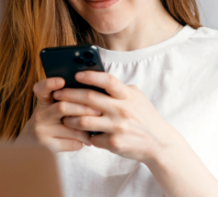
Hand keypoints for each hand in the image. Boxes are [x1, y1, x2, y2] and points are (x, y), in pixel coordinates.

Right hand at [15, 77, 102, 152]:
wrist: (35, 147)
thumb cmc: (54, 123)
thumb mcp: (54, 109)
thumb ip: (68, 101)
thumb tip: (94, 94)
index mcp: (43, 102)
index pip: (41, 89)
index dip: (49, 84)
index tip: (61, 81)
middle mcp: (40, 115)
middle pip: (63, 107)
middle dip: (84, 109)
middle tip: (99, 111)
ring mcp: (42, 132)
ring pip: (72, 128)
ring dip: (87, 128)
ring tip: (97, 126)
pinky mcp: (48, 147)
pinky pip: (73, 143)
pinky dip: (83, 141)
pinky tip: (88, 140)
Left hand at [55, 71, 184, 163]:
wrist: (159, 144)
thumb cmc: (145, 118)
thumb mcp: (137, 98)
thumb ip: (120, 90)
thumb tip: (98, 80)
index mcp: (128, 96)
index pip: (108, 81)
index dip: (91, 76)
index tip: (77, 74)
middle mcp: (122, 109)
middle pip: (89, 99)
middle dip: (69, 95)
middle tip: (58, 95)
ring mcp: (117, 127)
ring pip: (84, 120)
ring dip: (70, 118)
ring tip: (64, 116)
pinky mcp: (114, 143)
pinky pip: (92, 137)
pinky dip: (84, 135)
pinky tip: (80, 134)